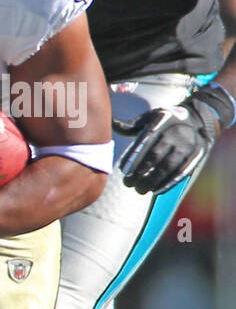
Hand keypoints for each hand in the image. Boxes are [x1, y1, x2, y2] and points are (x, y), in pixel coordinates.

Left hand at [116, 85, 231, 193]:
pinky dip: (168, 183)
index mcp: (161, 122)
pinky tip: (155, 191)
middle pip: (155, 156)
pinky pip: (181, 172)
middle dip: (140, 172)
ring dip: (152, 181)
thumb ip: (130, 125)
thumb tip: (110, 123)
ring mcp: (188, 145)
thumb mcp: (149, 118)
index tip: (122, 170)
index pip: (144, 141)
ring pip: (168, 167)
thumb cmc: (165, 121)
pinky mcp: (197, 155)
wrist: (198, 119)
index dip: (133, 157)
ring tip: (139, 190)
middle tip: (127, 183)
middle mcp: (175, 133)